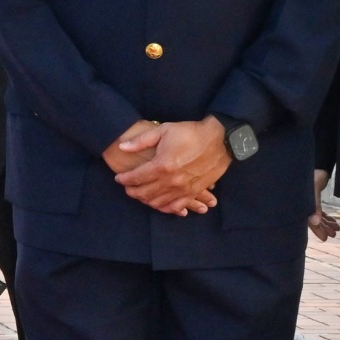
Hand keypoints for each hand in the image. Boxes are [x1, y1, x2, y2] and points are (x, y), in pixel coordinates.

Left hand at [115, 117, 230, 214]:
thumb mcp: (164, 130)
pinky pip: (176, 207)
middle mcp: (171, 181)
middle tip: (127, 188)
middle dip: (132, 192)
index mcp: (162, 165)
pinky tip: (159, 204)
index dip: (124, 179)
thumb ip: (141, 141)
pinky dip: (165, 208)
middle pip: (145, 193)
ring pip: (158, 202)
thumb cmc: (191, 132)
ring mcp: (183, 189)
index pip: (136, 178)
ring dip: (146, 200)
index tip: (119, 178)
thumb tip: (121, 147)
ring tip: (141, 194)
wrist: (220, 139)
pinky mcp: (194, 192)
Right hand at [307, 169, 339, 241]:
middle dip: (324, 228)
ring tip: (336, 230)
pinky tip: (334, 222)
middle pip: (314, 221)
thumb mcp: (313, 190)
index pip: (309, 221)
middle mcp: (303, 205)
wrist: (316, 162)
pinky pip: (320, 211)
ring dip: (327, 223)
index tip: (325, 238)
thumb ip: (314, 206)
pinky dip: (327, 217)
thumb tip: (315, 222)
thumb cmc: (310, 176)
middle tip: (333, 235)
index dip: (317, 230)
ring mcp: (308, 203)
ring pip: (318, 217)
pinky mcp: (314, 199)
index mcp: (300, 205)